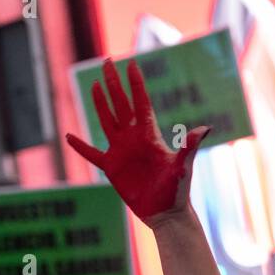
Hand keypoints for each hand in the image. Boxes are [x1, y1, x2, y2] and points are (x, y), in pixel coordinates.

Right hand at [64, 59, 211, 227]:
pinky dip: (81, 147)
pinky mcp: (112, 168)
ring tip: (96, 85)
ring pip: (107, 121)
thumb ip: (189, 147)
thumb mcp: (182, 167)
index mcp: (149, 135)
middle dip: (114, 83)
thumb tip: (205, 129)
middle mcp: (134, 139)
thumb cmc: (177, 190)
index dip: (135, 84)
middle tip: (107, 62)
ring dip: (100, 104)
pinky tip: (69, 137)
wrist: (166, 213)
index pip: (140, 102)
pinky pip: (92, 154)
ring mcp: (121, 152)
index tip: (131, 63)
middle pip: (121, 105)